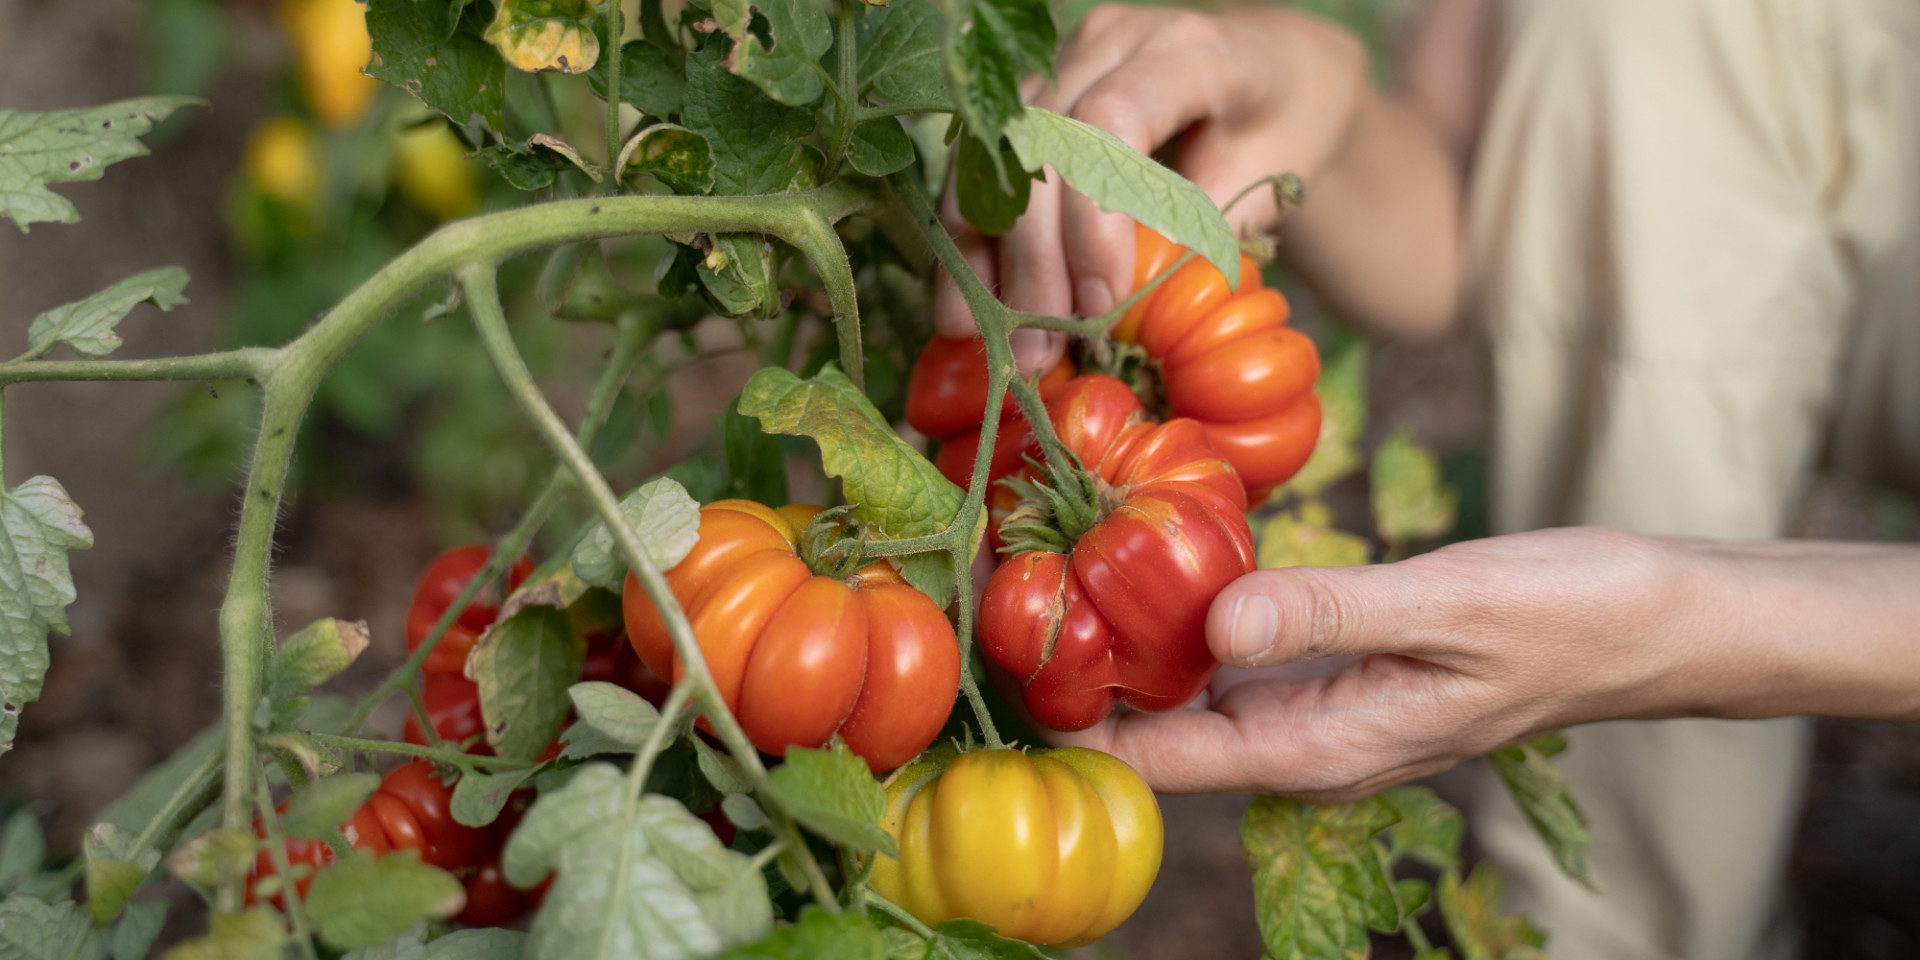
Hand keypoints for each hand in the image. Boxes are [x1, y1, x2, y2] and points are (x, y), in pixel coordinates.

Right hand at [933, 6, 1375, 371]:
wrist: (1277, 69)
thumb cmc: (1284, 123)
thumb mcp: (1272, 177)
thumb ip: (1201, 230)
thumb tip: (1125, 307)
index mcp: (1187, 51)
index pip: (1112, 121)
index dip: (1093, 220)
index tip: (1098, 306)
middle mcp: (1112, 40)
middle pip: (1040, 144)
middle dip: (1031, 259)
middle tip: (1035, 350)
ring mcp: (1064, 60)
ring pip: (996, 154)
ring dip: (983, 253)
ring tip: (978, 335)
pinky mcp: (1034, 92)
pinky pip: (985, 164)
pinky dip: (974, 237)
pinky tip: (969, 299)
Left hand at [1042, 527, 1919, 800]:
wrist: (1653, 620)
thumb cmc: (1566, 615)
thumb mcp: (1446, 605)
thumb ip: (1328, 615)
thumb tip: (1213, 626)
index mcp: (1320, 746)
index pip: (1160, 759)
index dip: (1070, 725)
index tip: (990, 676)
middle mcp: (1305, 739)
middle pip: (1159, 728)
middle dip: (1078, 676)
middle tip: (992, 594)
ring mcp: (1320, 705)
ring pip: (1192, 689)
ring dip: (1124, 641)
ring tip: (1040, 573)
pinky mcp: (1338, 663)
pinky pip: (1237, 652)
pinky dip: (1186, 615)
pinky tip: (1147, 563)